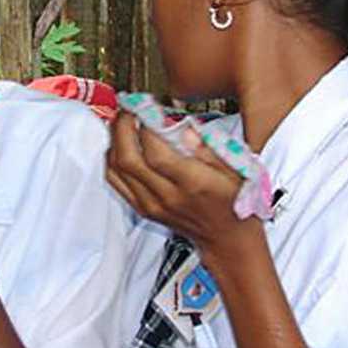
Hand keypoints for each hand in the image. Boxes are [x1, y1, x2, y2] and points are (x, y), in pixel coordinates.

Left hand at [105, 112, 261, 264]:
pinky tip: (120, 145)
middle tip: (128, 109)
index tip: (149, 108)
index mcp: (192, 184)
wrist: (228, 239)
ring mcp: (151, 205)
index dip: (146, 127)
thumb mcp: (235, 169)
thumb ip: (207, 147)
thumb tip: (183, 127)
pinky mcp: (143, 209)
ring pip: (117, 170)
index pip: (156, 153)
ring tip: (123, 122)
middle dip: (122, 128)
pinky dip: (112, 159)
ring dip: (114, 141)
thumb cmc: (234, 202)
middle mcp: (167, 196)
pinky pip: (116, 182)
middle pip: (128, 159)